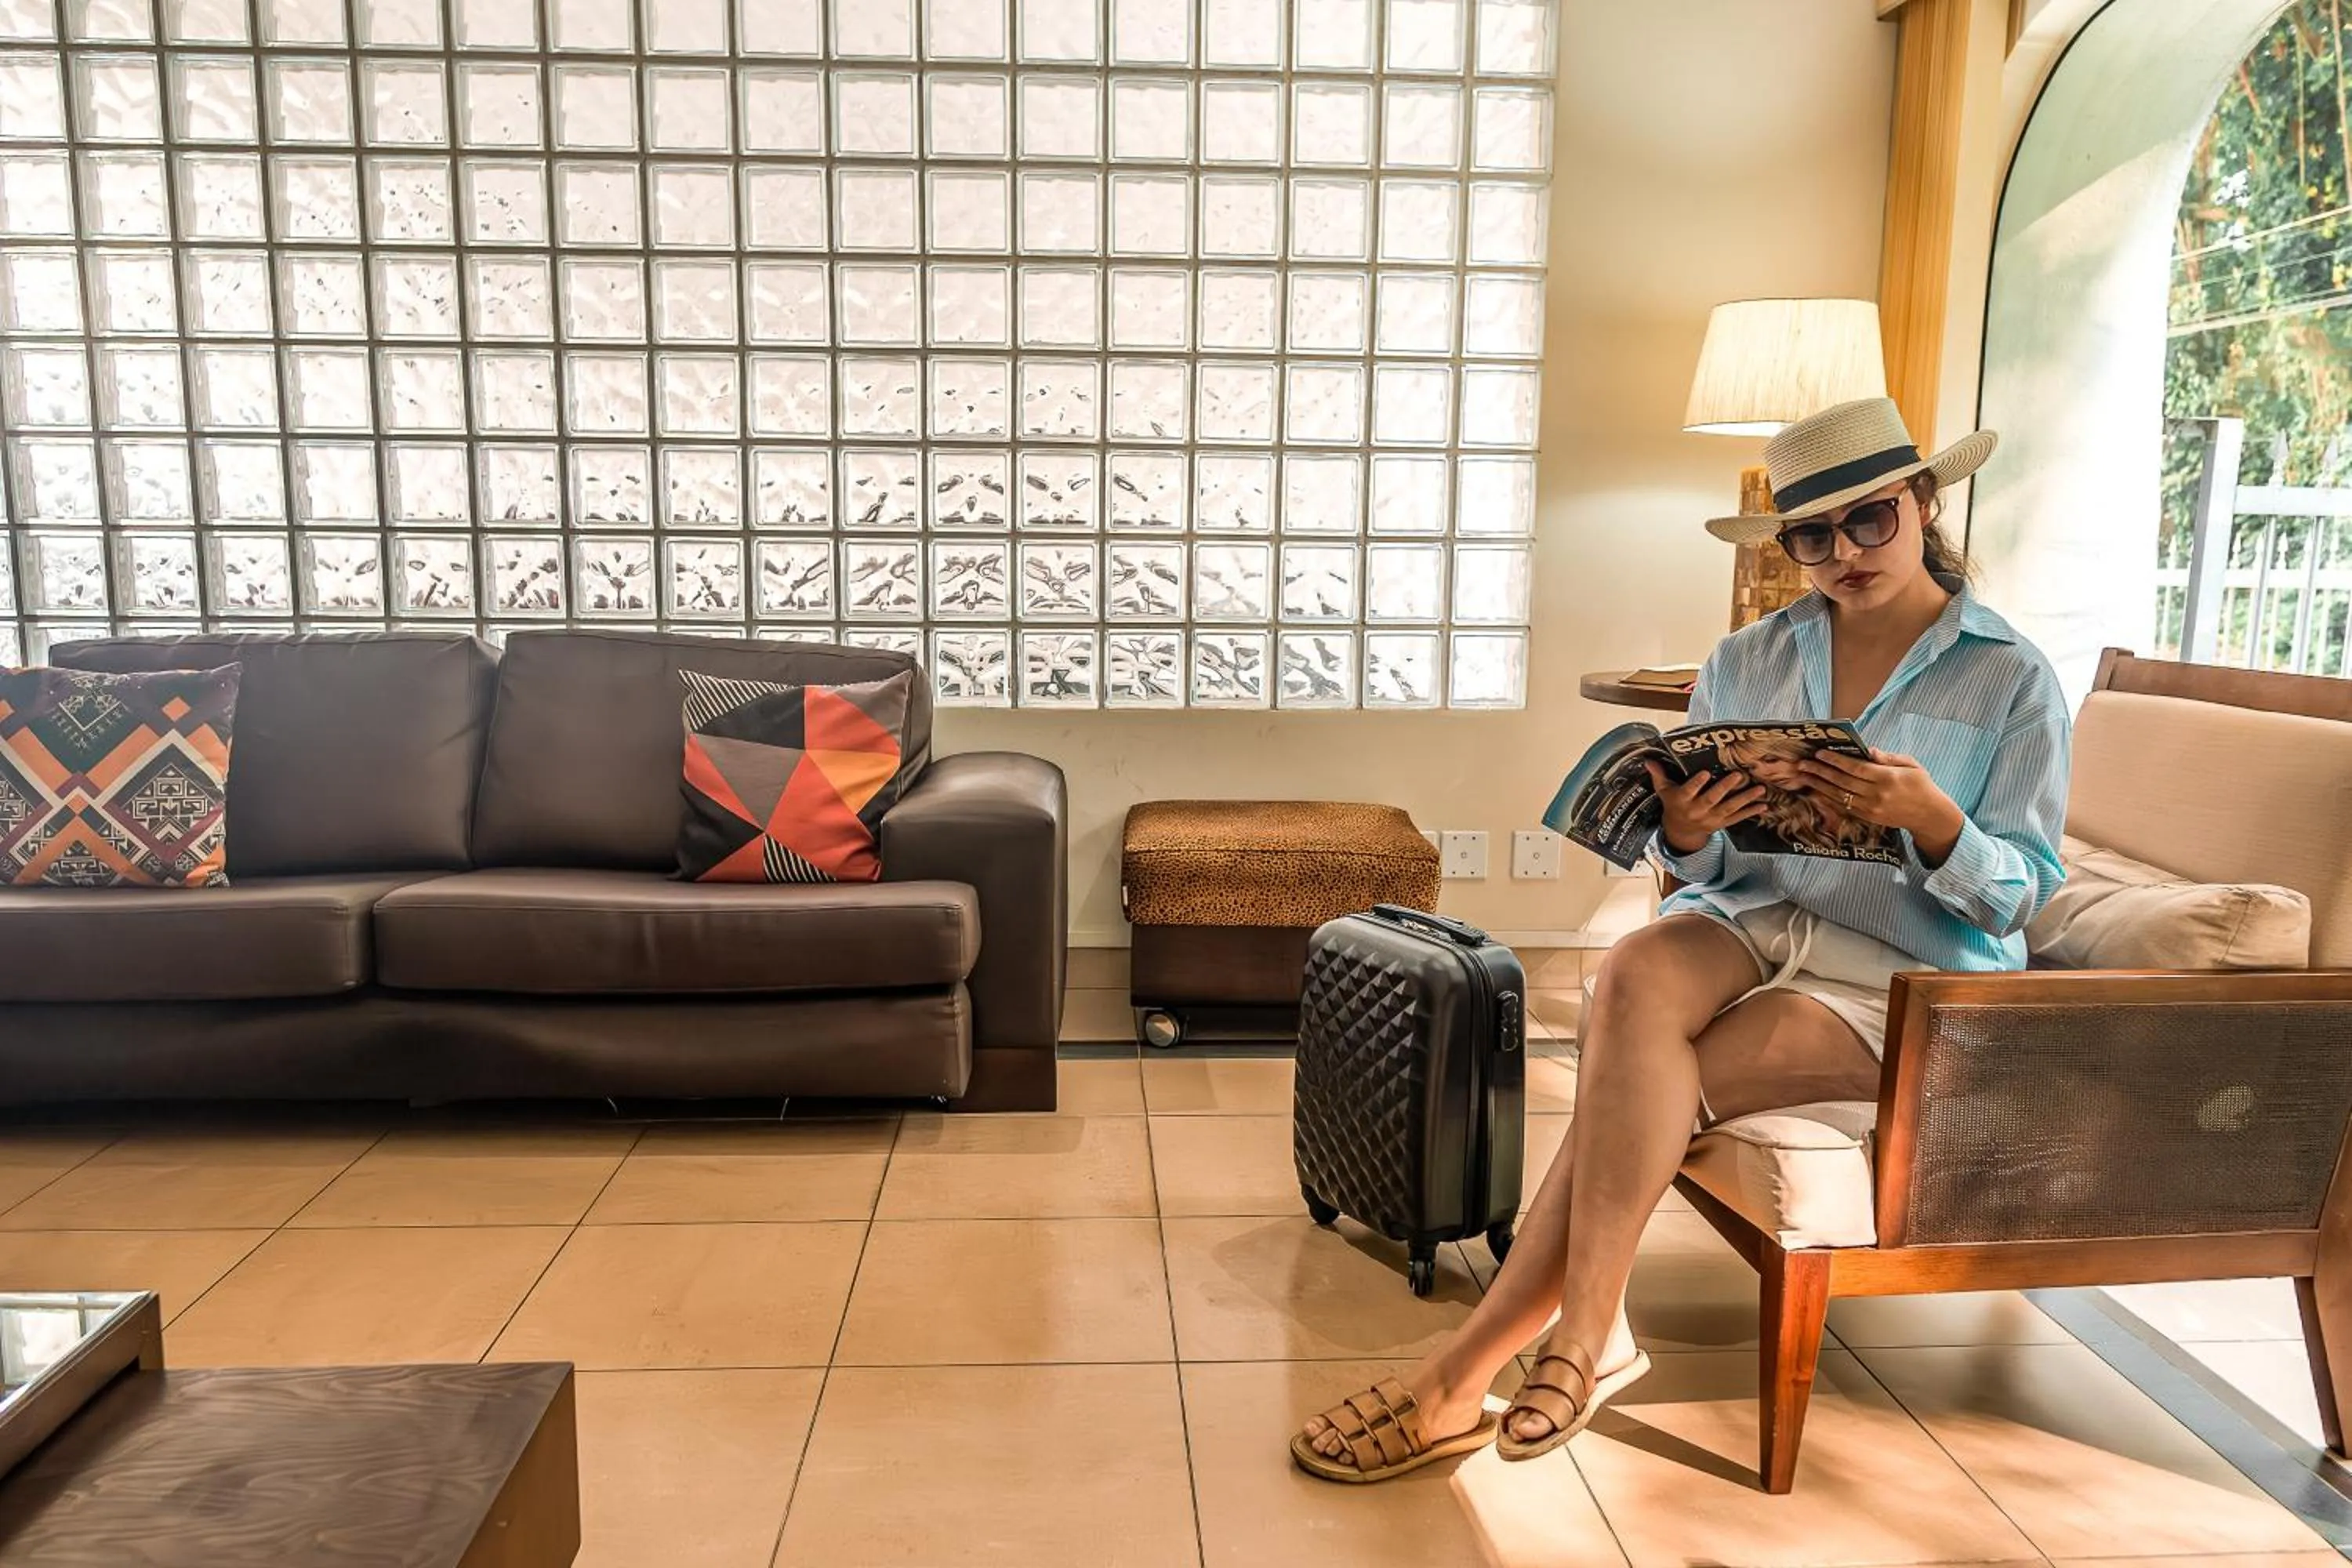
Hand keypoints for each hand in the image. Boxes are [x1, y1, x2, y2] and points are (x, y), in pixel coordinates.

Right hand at [1644, 759, 1766, 856]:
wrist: (1681, 832)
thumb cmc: (1673, 805)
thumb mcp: (1664, 791)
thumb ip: (1659, 775)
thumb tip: (1648, 760)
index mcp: (1682, 801)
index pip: (1689, 791)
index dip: (1696, 783)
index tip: (1704, 772)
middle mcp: (1697, 811)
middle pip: (1712, 799)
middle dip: (1725, 788)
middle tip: (1739, 775)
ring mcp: (1711, 818)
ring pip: (1729, 808)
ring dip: (1745, 799)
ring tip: (1760, 789)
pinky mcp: (1722, 823)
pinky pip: (1737, 818)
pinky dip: (1750, 812)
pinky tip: (1763, 805)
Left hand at [1797, 749, 1966, 862]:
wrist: (1929, 815)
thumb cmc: (1921, 785)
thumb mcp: (1911, 765)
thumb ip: (1888, 758)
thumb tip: (1868, 750)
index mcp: (1887, 778)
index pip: (1855, 768)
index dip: (1835, 761)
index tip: (1819, 753)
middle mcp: (1877, 795)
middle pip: (1842, 782)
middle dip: (1820, 771)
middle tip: (1802, 763)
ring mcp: (1871, 808)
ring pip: (1839, 795)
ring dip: (1819, 785)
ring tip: (1803, 775)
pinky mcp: (1868, 818)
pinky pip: (1843, 807)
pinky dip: (1828, 799)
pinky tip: (1816, 791)